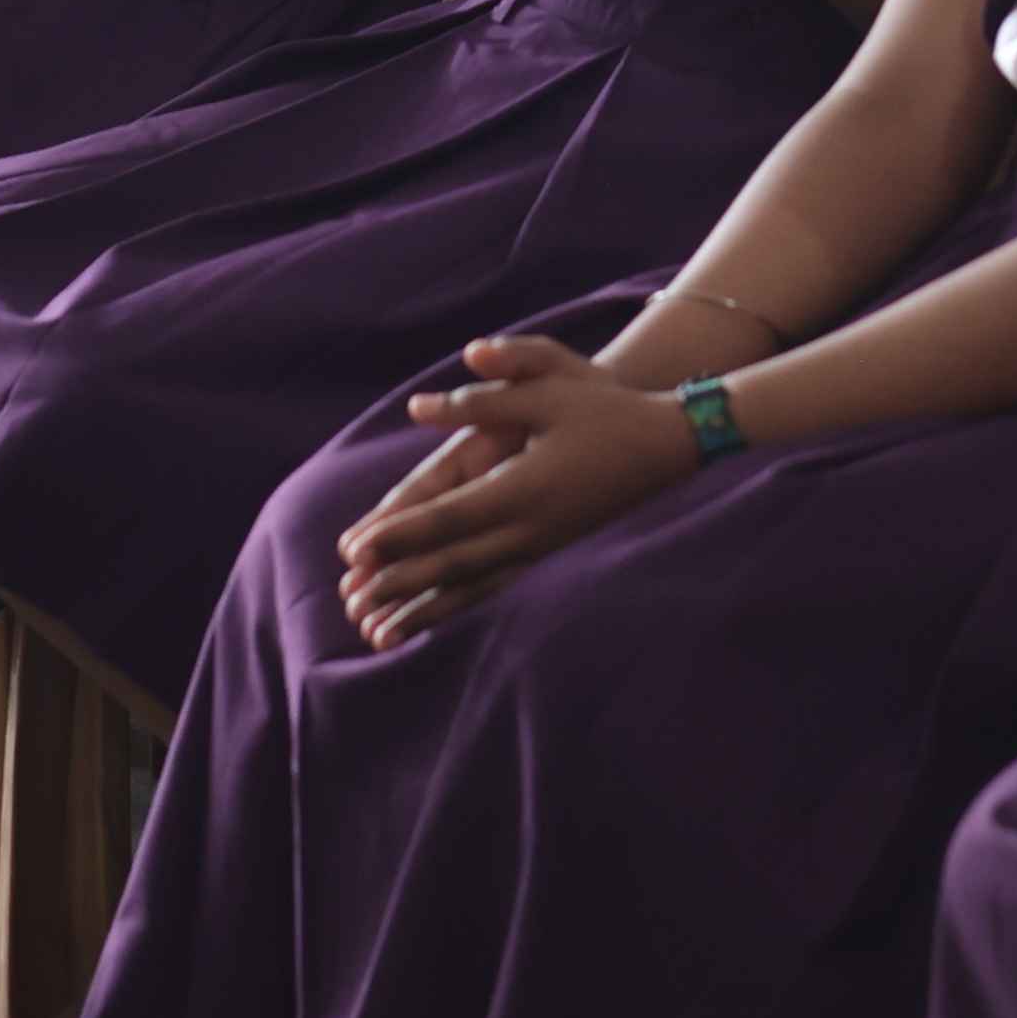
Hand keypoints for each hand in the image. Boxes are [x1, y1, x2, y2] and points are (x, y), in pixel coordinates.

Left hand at [331, 336, 701, 639]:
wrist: (668, 444)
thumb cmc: (604, 409)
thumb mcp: (548, 386)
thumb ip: (482, 396)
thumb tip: (419, 405)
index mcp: (523, 488)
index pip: (447, 519)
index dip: (397, 535)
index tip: (352, 550)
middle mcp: (530, 528)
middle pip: (452, 562)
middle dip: (397, 580)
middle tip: (348, 596)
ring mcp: (542, 547)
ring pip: (471, 585)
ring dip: (422, 608)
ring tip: (376, 631)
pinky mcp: (548, 553)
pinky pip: (494, 586)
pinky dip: (457, 605)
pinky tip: (430, 620)